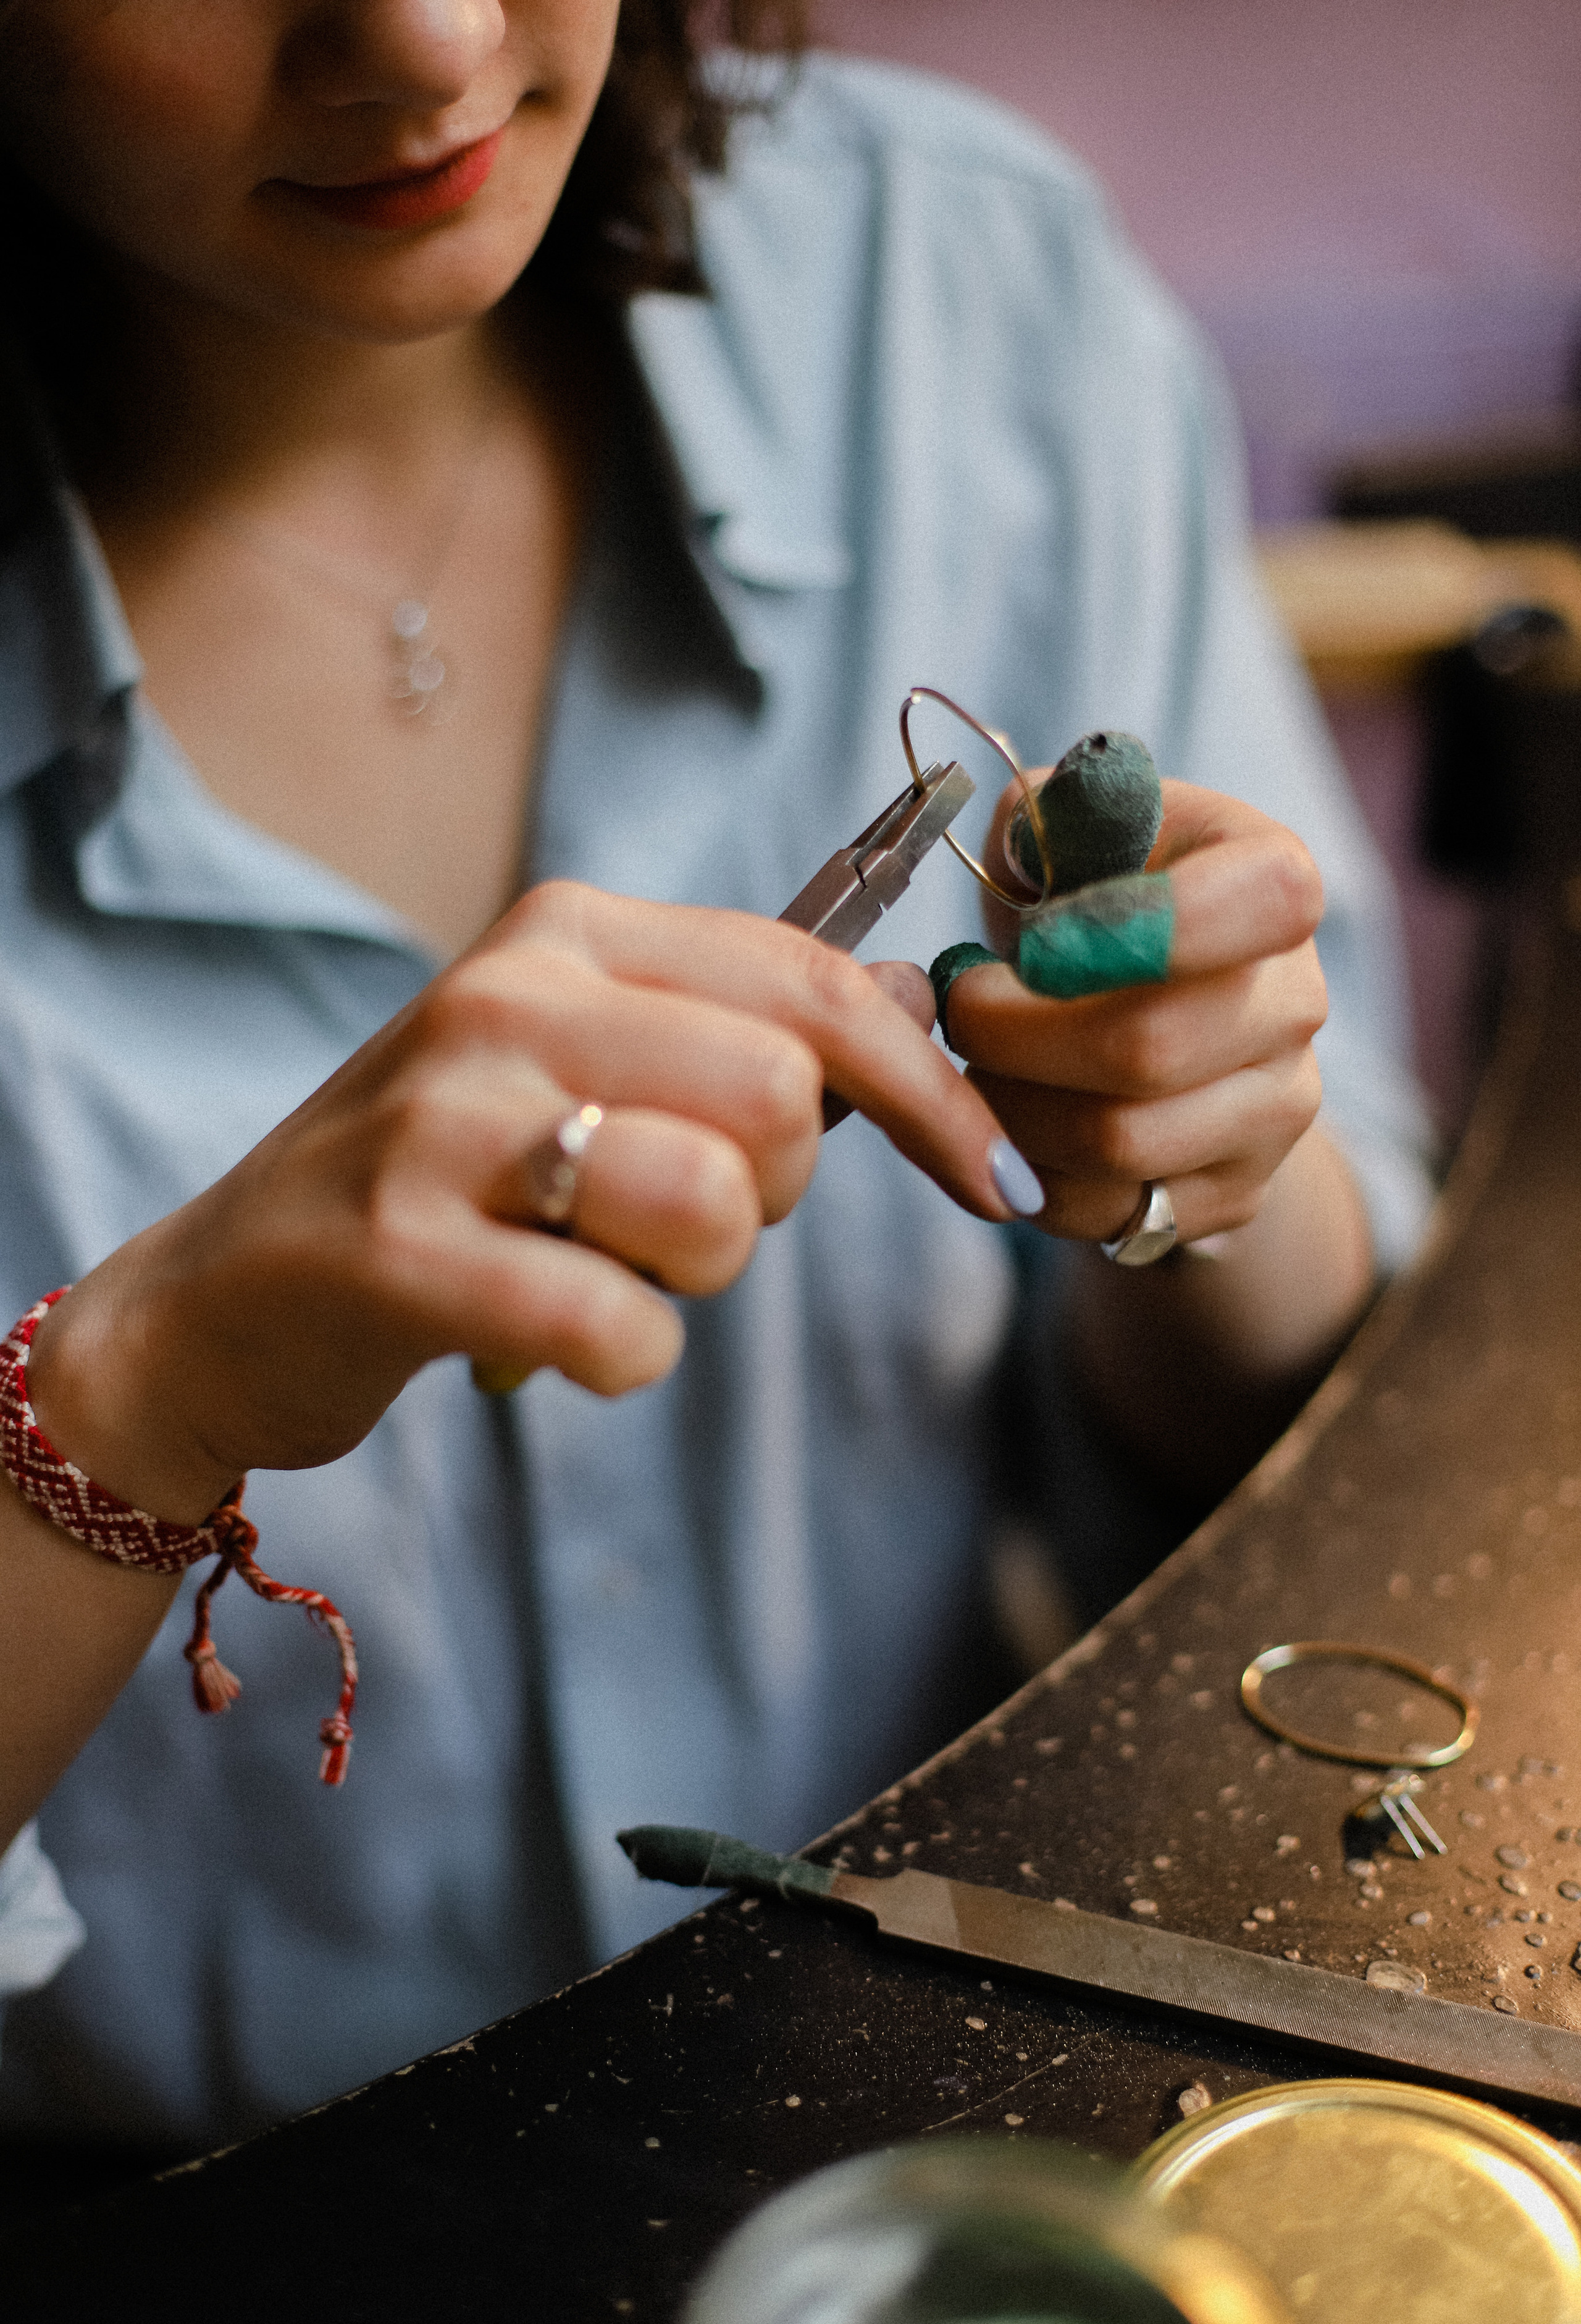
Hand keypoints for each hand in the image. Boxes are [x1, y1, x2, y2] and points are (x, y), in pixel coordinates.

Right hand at [28, 881, 1028, 1521]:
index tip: (994, 1176)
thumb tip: (916, 1011)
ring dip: (695, 1276)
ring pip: (711, 1201)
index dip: (933, 1090)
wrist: (223, 1298)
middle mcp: (505, 1000)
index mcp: (567, 936)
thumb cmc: (448, 1187)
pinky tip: (562, 1341)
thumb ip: (732, 1032)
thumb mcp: (580, 1065)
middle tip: (685, 1224)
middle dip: (776, 1193)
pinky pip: (614, 1321)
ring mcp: (441, 1123)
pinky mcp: (395, 1251)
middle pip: (781, 1095)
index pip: (813, 980)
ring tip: (610, 1271)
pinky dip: (622, 1355)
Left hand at [940, 778, 1329, 1243]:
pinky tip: (1005, 1128)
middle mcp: (1296, 1000)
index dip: (1140, 926)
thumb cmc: (1086, 906)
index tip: (1032, 943)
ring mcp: (1278, 1109)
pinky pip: (1109, 1212)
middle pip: (1151, 1046)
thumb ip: (1045, 816)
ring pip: (1119, 1143)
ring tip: (974, 1068)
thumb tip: (1031, 837)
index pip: (1268, 897)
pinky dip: (1029, 1177)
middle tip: (959, 1012)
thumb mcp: (1066, 830)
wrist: (1145, 1013)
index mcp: (1272, 882)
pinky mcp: (1235, 1193)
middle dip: (1014, 1035)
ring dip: (1009, 1111)